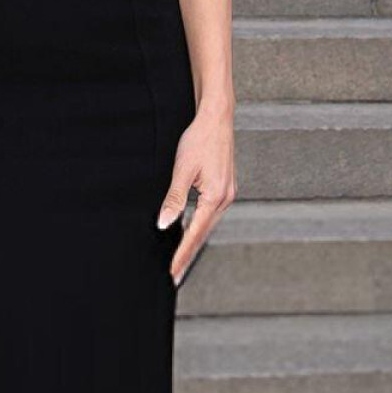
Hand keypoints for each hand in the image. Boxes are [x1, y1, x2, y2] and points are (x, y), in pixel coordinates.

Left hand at [156, 103, 235, 285]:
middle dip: (188, 254)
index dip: (182, 254)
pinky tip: (189, 230)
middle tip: (175, 274)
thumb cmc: (199, 139)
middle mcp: (225, 198)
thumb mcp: (182, 170)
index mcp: (216, 197)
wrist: (217, 118)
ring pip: (208, 224)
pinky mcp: (225, 187)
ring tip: (179, 258)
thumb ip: (174, 199)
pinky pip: (210, 214)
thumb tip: (164, 224)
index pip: (195, 234)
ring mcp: (227, 193)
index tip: (173, 272)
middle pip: (204, 234)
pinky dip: (199, 225)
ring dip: (194, 241)